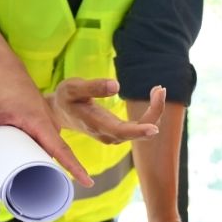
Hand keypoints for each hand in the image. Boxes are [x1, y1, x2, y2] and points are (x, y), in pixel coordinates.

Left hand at [0, 64, 93, 186]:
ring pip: (50, 152)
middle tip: (39, 193)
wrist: (5, 71)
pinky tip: (33, 169)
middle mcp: (49, 125)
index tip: (87, 182)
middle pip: (57, 155)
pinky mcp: (43, 128)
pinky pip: (47, 146)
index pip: (61, 149)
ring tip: (31, 182)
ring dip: (44, 166)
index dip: (74, 167)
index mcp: (40, 122)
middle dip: (53, 174)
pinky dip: (42, 157)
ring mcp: (48, 126)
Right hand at [49, 79, 163, 143]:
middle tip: (160, 89)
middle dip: (153, 112)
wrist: (61, 113)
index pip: (120, 131)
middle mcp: (108, 134)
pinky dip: (151, 112)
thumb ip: (92, 87)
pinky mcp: (121, 132)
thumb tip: (115, 86)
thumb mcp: (73, 88)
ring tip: (159, 89)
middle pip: (137, 131)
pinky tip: (155, 94)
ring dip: (155, 110)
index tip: (155, 127)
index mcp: (95, 124)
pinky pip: (142, 126)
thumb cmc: (67, 98)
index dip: (138, 131)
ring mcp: (116, 135)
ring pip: (143, 129)